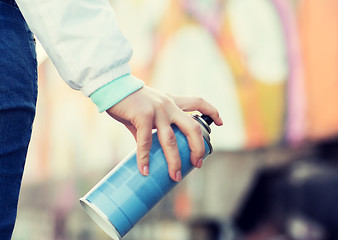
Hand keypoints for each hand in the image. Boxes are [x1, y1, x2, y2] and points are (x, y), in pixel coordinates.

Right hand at [106, 86, 222, 181]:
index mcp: (172, 102)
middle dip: (198, 147)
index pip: (198, 102)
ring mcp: (157, 110)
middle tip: (198, 163)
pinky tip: (145, 170)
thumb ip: (151, 129)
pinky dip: (145, 158)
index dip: (212, 111)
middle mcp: (168, 105)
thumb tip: (149, 151)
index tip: (221, 122)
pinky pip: (145, 142)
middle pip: (193, 127)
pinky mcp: (143, 116)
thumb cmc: (129, 101)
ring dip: (175, 161)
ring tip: (175, 176)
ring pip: (171, 140)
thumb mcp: (147, 112)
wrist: (112, 87)